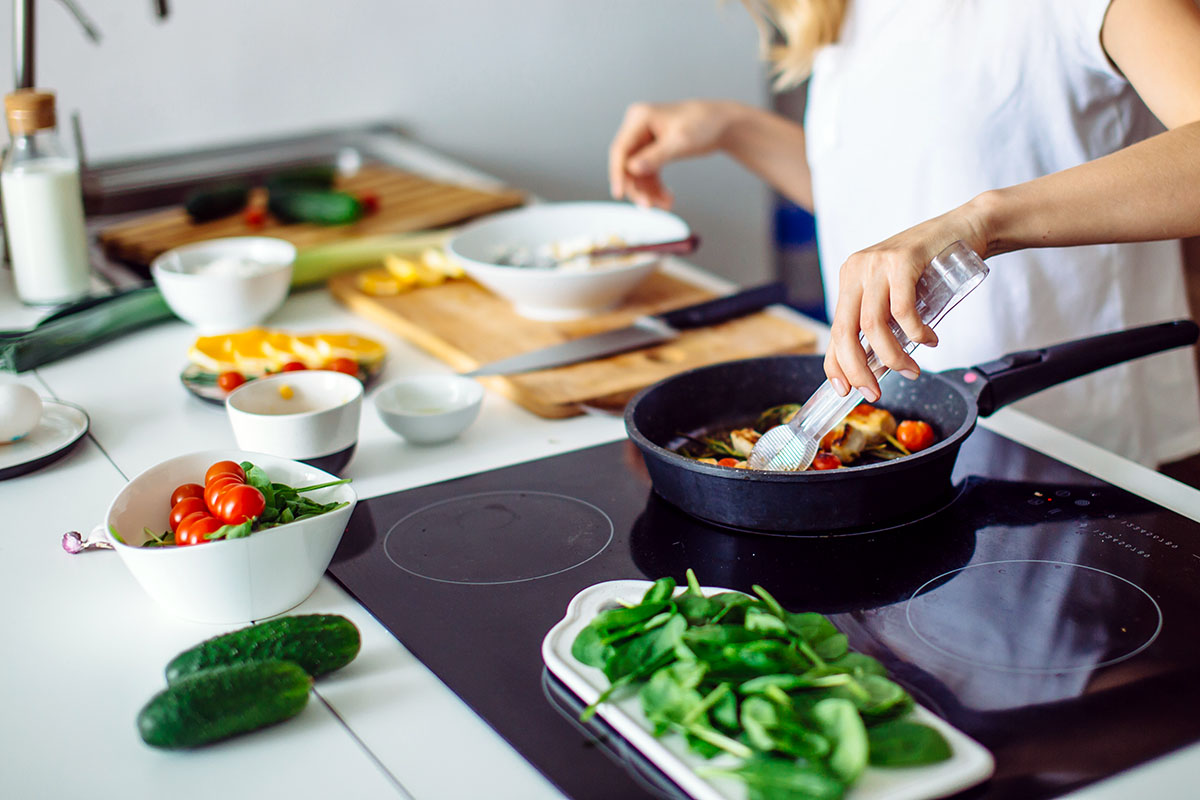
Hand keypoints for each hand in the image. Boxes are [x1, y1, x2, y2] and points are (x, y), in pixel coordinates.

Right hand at [608, 100, 739, 208]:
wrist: (722, 123)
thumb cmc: (705, 124)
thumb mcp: (680, 142)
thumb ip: (655, 156)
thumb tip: (632, 169)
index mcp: (640, 118)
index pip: (621, 149)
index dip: (618, 173)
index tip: (619, 194)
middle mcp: (638, 127)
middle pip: (627, 163)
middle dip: (638, 187)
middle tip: (648, 206)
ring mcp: (645, 139)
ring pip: (638, 173)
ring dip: (649, 191)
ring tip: (665, 204)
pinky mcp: (653, 150)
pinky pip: (648, 173)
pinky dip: (656, 187)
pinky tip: (667, 198)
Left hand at [824, 210, 988, 401]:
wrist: (965, 228)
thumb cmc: (932, 266)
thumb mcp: (897, 293)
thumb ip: (883, 320)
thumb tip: (874, 365)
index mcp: (849, 278)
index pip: (834, 330)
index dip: (835, 365)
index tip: (844, 390)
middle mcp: (856, 270)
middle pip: (844, 331)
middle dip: (858, 369)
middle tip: (874, 392)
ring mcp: (877, 263)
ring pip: (872, 326)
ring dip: (892, 357)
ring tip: (911, 370)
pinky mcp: (902, 260)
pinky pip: (902, 310)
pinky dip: (915, 333)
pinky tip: (929, 340)